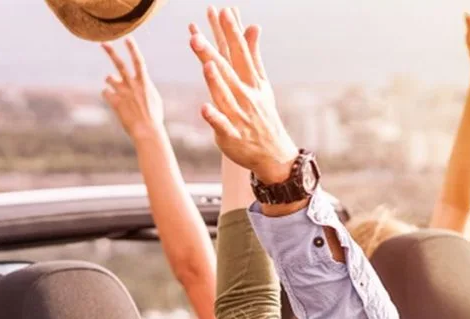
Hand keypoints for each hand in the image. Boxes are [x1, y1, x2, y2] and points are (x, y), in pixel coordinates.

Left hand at [101, 38, 163, 140]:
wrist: (147, 131)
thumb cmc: (153, 117)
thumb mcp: (154, 99)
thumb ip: (145, 87)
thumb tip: (141, 81)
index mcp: (144, 83)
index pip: (139, 61)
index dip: (133, 49)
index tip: (128, 39)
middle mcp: (132, 85)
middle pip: (120, 64)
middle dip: (111, 52)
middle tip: (103, 43)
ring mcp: (122, 93)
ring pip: (109, 78)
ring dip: (110, 80)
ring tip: (114, 86)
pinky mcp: (115, 102)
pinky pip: (105, 92)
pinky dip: (108, 95)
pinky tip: (113, 102)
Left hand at [189, 7, 297, 184]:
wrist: (273, 153)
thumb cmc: (263, 114)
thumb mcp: (261, 84)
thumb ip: (252, 55)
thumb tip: (253, 25)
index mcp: (251, 82)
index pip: (239, 53)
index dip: (231, 33)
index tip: (224, 12)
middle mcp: (245, 96)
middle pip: (226, 71)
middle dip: (211, 53)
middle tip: (195, 37)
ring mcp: (238, 115)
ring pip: (224, 96)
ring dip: (215, 81)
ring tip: (206, 65)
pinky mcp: (231, 135)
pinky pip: (221, 125)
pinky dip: (214, 117)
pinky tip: (204, 108)